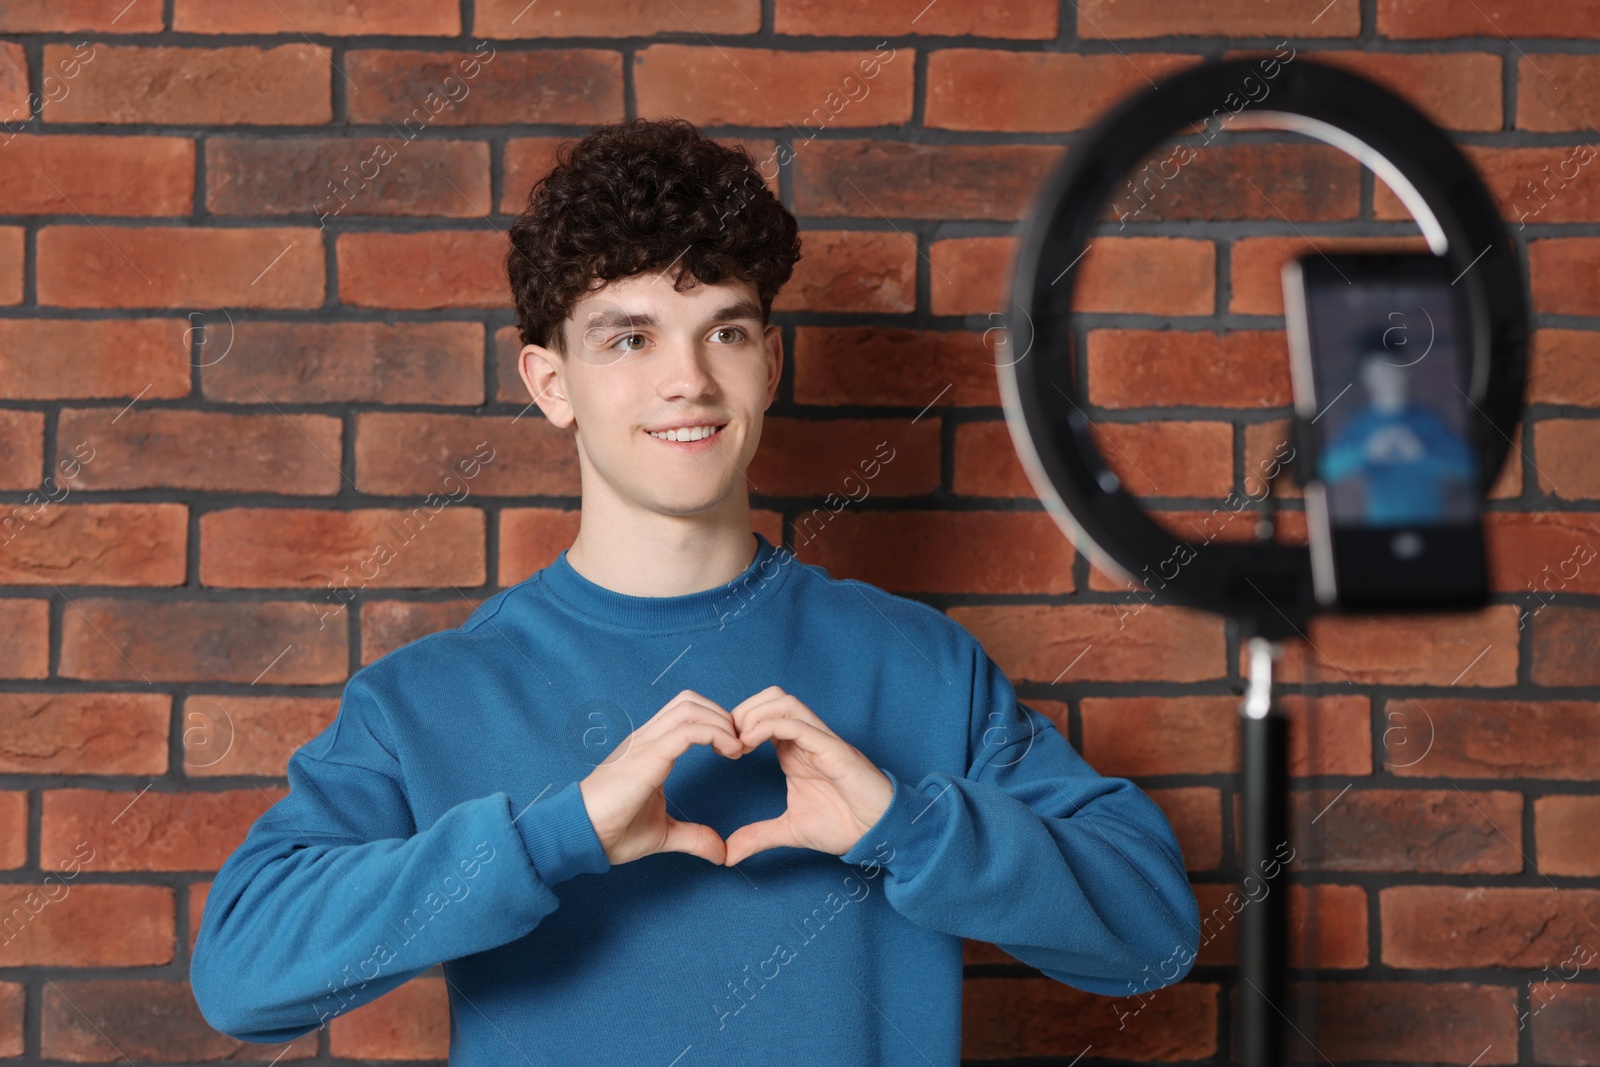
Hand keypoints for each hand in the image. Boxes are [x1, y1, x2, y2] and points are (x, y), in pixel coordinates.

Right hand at [578, 690, 742, 865]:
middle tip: (739, 746)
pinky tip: (730, 752)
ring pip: (690, 707)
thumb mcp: (663, 833)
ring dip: (722, 722)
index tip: (734, 750)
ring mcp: (645, 744)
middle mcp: (647, 739)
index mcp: (649, 749)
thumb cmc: (611, 832)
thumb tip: (721, 852)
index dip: (715, 723)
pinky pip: (688, 730)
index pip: (685, 714)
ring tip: (736, 748)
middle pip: (690, 701)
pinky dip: (716, 734)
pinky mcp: (647, 757)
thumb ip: (693, 837)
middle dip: (722, 716)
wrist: (579, 835)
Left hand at [722, 686, 893, 866]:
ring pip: (784, 702)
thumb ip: (758, 836)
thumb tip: (728, 855)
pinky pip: (798, 724)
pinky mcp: (832, 748)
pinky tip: (749, 744)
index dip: (738, 724)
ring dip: (755, 714)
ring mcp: (820, 740)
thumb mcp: (790, 830)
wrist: (879, 833)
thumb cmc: (845, 825)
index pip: (763, 715)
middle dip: (743, 711)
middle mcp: (806, 739)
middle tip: (726, 742)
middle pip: (771, 697)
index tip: (722, 751)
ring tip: (738, 742)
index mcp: (795, 751)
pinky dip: (769, 726)